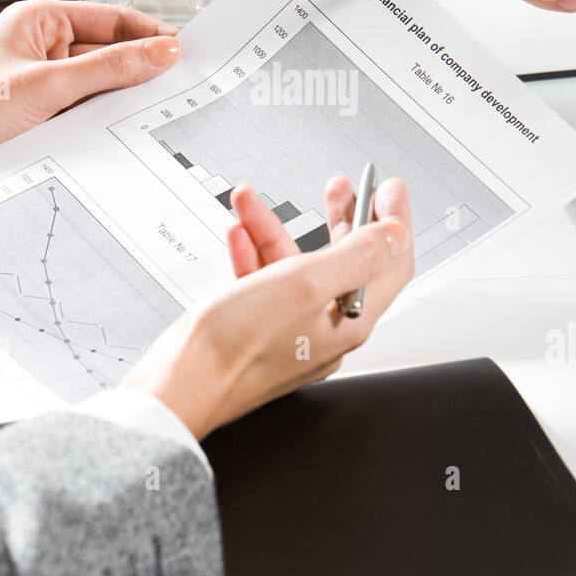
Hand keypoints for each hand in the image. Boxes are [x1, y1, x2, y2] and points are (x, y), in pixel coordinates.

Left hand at [0, 0, 180, 198]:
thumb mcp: (49, 87)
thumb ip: (110, 68)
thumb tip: (162, 51)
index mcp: (39, 19)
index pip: (112, 18)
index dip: (150, 33)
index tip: (186, 51)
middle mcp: (43, 44)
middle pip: (111, 51)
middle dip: (142, 69)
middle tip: (183, 85)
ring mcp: (44, 79)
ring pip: (101, 83)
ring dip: (123, 97)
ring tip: (157, 110)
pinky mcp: (43, 110)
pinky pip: (87, 107)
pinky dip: (105, 118)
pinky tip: (124, 129)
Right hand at [122, 176, 413, 438]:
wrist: (178, 387)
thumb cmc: (235, 346)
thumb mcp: (303, 284)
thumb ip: (355, 255)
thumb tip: (396, 235)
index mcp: (349, 322)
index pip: (391, 265)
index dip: (394, 222)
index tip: (388, 188)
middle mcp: (327, 330)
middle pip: (348, 263)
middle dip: (341, 218)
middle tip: (339, 188)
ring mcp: (293, 330)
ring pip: (297, 268)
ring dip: (276, 230)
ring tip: (252, 202)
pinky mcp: (260, 331)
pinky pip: (266, 283)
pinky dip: (253, 254)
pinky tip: (238, 235)